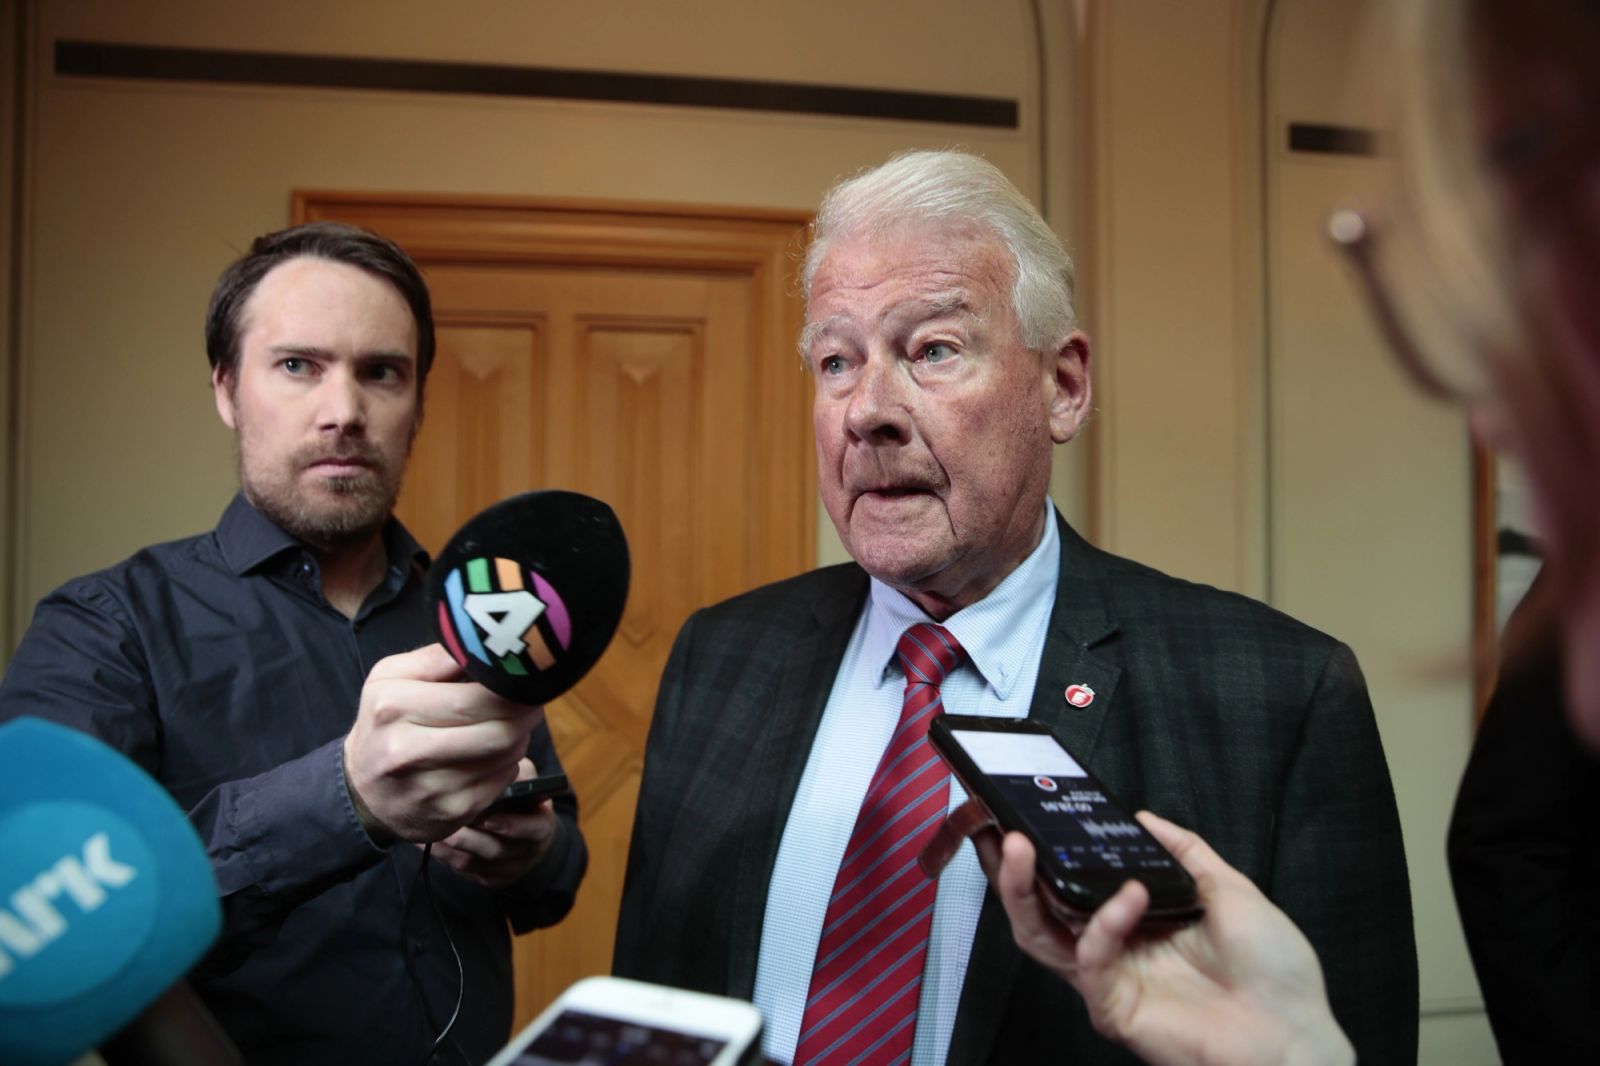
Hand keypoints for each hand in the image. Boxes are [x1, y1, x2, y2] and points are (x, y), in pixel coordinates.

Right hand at [343, 644, 543, 842]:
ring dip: (518, 737)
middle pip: (499, 730)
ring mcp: (430, 787)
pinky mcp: (451, 813)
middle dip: (525, 713)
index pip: (476, 698)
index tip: (523, 680)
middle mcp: (406, 751)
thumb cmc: (386, 722)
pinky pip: (503, 781)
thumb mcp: (393, 677)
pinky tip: (492, 755)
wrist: (362, 789)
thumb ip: (438, 656)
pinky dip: (507, 764)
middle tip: (529, 703)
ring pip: (507, 756)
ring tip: (508, 725)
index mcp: (393, 706)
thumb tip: (485, 645)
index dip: (512, 689)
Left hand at [430, 758, 559, 887]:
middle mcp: (527, 852)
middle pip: (495, 850)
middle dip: (468, 836)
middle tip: (446, 819)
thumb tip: (493, 768)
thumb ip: (514, 774)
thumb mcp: (525, 779)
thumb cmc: (519, 797)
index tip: (487, 818)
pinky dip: (441, 855)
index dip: (511, 826)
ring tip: (429, 828)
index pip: (532, 829)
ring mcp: (507, 869)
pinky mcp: (488, 878)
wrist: (522, 831)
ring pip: (472, 862)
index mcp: (541, 825)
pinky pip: (461, 871)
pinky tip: (425, 840)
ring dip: (448, 846)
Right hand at [980, 812, 1353, 1065]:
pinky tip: (1130, 896)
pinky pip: (1091, 962)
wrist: (1296, 1033)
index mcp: (1137, 919)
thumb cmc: (1275, 970)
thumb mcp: (1232, 890)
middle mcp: (1114, 948)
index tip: (1023, 814)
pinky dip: (1105, 924)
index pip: (1072, 883)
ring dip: (1023, 891)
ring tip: (1022, 848)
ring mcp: (1110, 980)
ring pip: (1041, 938)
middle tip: (1000, 829)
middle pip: (1039, 909)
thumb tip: (1144, 817)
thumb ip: (1186, 852)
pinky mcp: (1114, 1009)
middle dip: (1009, 870)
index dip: (1043, 853)